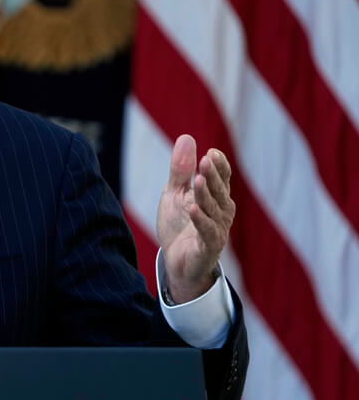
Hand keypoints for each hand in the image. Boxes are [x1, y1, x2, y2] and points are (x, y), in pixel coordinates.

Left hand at [156, 135, 234, 303]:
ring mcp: (217, 229)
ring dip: (205, 194)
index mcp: (216, 197)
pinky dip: (200, 220)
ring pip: (213, 209)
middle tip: (206, 160)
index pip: (223, 178)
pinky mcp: (209, 247)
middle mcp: (222, 212)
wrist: (176, 261)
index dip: (220, 166)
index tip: (211, 152)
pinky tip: (192, 209)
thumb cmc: (179, 225)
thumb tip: (187, 138)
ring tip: (198, 179)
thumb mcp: (175, 193)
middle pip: (219, 191)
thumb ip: (180, 169)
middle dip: (213, 176)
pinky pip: (207, 232)